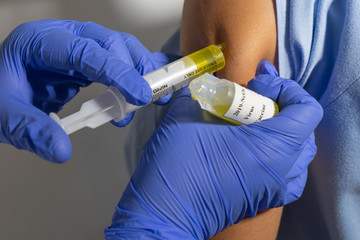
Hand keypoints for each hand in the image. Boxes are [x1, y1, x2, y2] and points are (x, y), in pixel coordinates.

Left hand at [0, 19, 172, 162]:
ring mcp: (77, 46)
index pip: (85, 51)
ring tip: (150, 97)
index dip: (116, 71)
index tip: (139, 94)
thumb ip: (30, 130)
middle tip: (147, 98)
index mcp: (39, 42)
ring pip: (119, 48)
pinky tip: (142, 90)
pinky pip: (116, 62)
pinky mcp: (87, 61)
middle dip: (133, 69)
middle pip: (109, 42)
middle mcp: (62, 37)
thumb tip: (61, 150)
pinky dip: (132, 76)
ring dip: (139, 71)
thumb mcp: (4, 115)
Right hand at [104, 61, 322, 238]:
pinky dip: (278, 153)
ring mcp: (274, 189)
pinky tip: (253, 147)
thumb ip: (203, 94)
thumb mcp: (186, 116)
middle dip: (281, 105)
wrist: (165, 213)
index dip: (285, 88)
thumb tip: (208, 86)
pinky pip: (286, 171)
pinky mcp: (264, 198)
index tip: (257, 85)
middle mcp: (281, 171)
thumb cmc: (175, 168)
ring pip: (298, 151)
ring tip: (255, 121)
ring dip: (281, 129)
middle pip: (303, 128)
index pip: (306, 109)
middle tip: (254, 97)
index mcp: (269, 148)